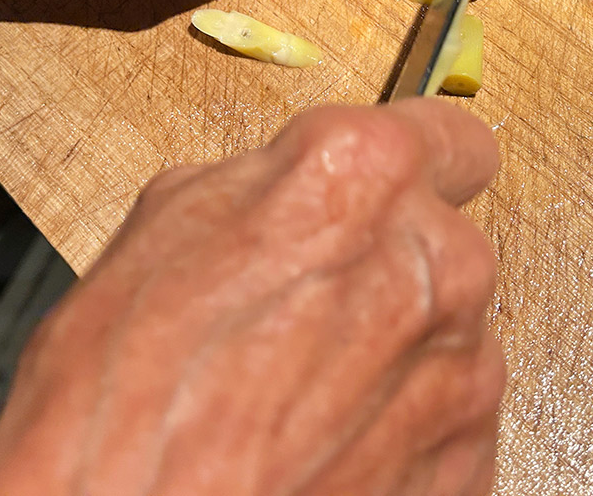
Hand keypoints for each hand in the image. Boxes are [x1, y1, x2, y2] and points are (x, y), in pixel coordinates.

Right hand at [0, 99, 504, 495]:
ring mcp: (461, 368)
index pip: (452, 134)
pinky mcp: (467, 458)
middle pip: (444, 239)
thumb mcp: (167, 225)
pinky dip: (399, 423)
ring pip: (446, 329)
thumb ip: (268, 186)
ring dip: (391, 347)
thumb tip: (291, 184)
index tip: (394, 185)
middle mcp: (436, 262)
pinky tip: (323, 438)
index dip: (414, 161)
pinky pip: (447, 415)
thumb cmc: (125, 402)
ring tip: (300, 388)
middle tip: (308, 303)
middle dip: (387, 261)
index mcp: (363, 176)